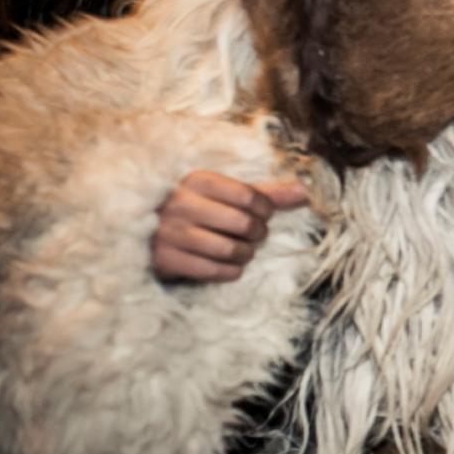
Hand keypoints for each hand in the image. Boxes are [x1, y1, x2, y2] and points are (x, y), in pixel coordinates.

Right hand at [151, 171, 307, 282]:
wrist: (148, 232)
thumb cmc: (198, 210)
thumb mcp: (225, 194)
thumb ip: (265, 193)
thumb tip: (305, 191)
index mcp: (197, 181)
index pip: (250, 196)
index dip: (266, 210)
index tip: (263, 214)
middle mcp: (181, 204)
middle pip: (244, 224)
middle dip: (257, 233)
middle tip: (254, 234)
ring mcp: (170, 232)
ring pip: (231, 250)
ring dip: (245, 254)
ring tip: (242, 250)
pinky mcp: (165, 259)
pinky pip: (213, 271)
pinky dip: (230, 272)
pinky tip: (229, 266)